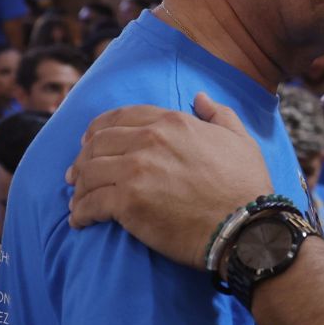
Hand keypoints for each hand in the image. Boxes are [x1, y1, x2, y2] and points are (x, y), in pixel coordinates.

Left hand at [68, 94, 269, 267]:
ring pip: (88, 171)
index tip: (90, 143)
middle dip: (83, 158)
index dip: (99, 130)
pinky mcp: (127, 203)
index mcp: (172, 122)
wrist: (246, 227)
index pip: (120, 117)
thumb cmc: (246, 186)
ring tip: (77, 200)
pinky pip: (89, 204)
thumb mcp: (240, 139)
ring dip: (79, 186)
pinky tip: (80, 220)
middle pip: (97, 143)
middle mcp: (149, 140)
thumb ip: (218, 114)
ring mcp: (135, 171)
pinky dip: (80, 213)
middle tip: (77, 175)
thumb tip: (200, 97)